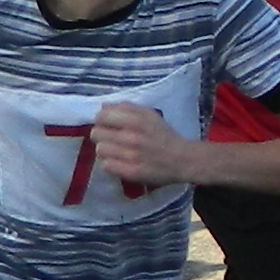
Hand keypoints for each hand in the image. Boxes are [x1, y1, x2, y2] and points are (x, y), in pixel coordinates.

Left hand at [88, 101, 202, 192]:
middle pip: (96, 134)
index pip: (101, 116)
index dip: (102, 120)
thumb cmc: (164, 135)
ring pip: (100, 150)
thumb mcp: (149, 115)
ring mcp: (131, 156)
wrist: (182, 160)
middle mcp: (132, 137)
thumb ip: (126, 108)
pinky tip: (120, 162)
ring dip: (106, 151)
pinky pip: (106, 166)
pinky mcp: (131, 172)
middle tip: (112, 139)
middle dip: (102, 135)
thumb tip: (103, 107)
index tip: (108, 125)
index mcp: (136, 120)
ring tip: (116, 151)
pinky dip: (111, 164)